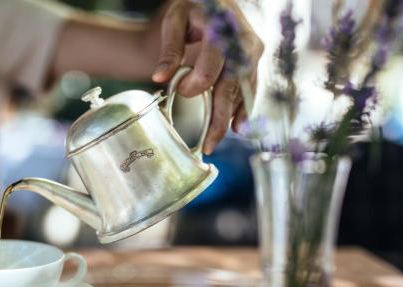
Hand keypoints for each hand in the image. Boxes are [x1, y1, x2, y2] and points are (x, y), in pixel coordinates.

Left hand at [151, 0, 262, 154]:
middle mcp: (244, 42)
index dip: (196, 84)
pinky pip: (251, 90)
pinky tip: (236, 127)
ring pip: (243, 93)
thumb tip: (160, 78)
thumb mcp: (175, 20)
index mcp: (222, 29)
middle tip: (207, 145)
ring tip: (215, 141)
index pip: (212, 66)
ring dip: (230, 119)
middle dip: (219, 119)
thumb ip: (170, 49)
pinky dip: (243, 109)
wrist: (216, 0)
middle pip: (231, 87)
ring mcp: (253, 53)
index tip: (181, 91)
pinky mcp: (255, 62)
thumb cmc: (192, 8)